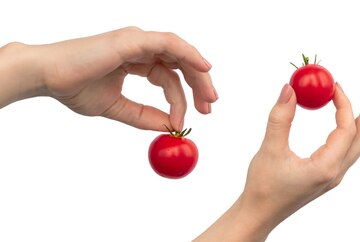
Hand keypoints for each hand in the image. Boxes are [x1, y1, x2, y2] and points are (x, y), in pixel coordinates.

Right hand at [32, 27, 216, 130]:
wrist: (48, 78)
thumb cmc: (74, 87)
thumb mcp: (118, 108)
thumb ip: (144, 116)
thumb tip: (171, 126)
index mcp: (135, 59)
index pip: (169, 76)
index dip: (182, 98)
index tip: (188, 120)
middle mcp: (139, 47)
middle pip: (180, 63)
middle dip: (199, 85)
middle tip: (209, 107)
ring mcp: (137, 40)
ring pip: (180, 54)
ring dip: (199, 75)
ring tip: (209, 97)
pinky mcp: (133, 39)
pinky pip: (170, 44)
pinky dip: (190, 53)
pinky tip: (204, 68)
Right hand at [195, 83, 359, 241]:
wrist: (260, 214)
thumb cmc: (263, 187)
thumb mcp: (270, 150)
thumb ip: (281, 118)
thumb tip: (289, 89)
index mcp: (326, 168)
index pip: (346, 130)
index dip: (344, 104)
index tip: (334, 85)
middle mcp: (336, 172)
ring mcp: (334, 174)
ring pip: (358, 144)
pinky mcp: (328, 174)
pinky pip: (348, 149)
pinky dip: (354, 131)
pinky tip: (349, 121)